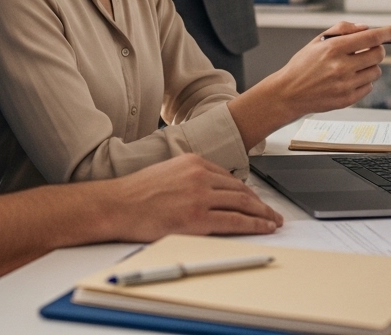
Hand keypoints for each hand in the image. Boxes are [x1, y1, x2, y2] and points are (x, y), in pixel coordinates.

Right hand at [105, 154, 281, 240]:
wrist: (116, 205)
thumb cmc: (135, 194)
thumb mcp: (167, 172)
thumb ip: (189, 178)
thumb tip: (207, 191)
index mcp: (193, 162)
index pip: (230, 178)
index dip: (247, 192)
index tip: (256, 200)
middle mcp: (200, 175)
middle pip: (241, 190)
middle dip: (260, 203)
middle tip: (273, 214)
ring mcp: (200, 196)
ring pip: (243, 204)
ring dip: (262, 215)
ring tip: (273, 222)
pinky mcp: (197, 217)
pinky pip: (234, 221)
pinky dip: (253, 225)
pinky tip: (263, 228)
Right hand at [243, 22, 390, 123]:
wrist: (289, 93)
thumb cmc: (303, 65)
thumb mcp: (317, 41)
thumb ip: (342, 30)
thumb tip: (366, 28)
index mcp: (334, 48)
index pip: (371, 37)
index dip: (387, 32)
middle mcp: (341, 66)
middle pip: (379, 55)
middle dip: (377, 50)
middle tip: (367, 50)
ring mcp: (345, 85)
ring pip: (375, 72)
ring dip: (369, 67)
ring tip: (352, 68)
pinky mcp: (347, 100)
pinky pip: (369, 87)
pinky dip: (363, 82)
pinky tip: (347, 81)